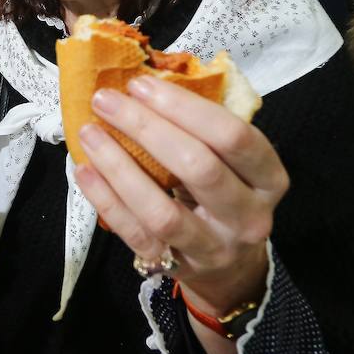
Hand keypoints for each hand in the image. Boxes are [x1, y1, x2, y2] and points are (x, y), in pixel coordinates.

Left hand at [72, 75, 287, 320]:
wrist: (232, 270)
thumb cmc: (226, 195)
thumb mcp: (234, 164)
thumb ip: (204, 128)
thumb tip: (146, 83)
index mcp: (268, 179)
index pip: (234, 136)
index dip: (185, 106)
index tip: (141, 84)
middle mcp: (247, 216)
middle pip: (198, 167)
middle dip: (146, 127)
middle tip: (106, 99)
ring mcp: (212, 247)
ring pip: (161, 210)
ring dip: (119, 166)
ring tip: (89, 132)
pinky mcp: (175, 266)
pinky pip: (135, 233)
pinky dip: (106, 200)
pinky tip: (85, 170)